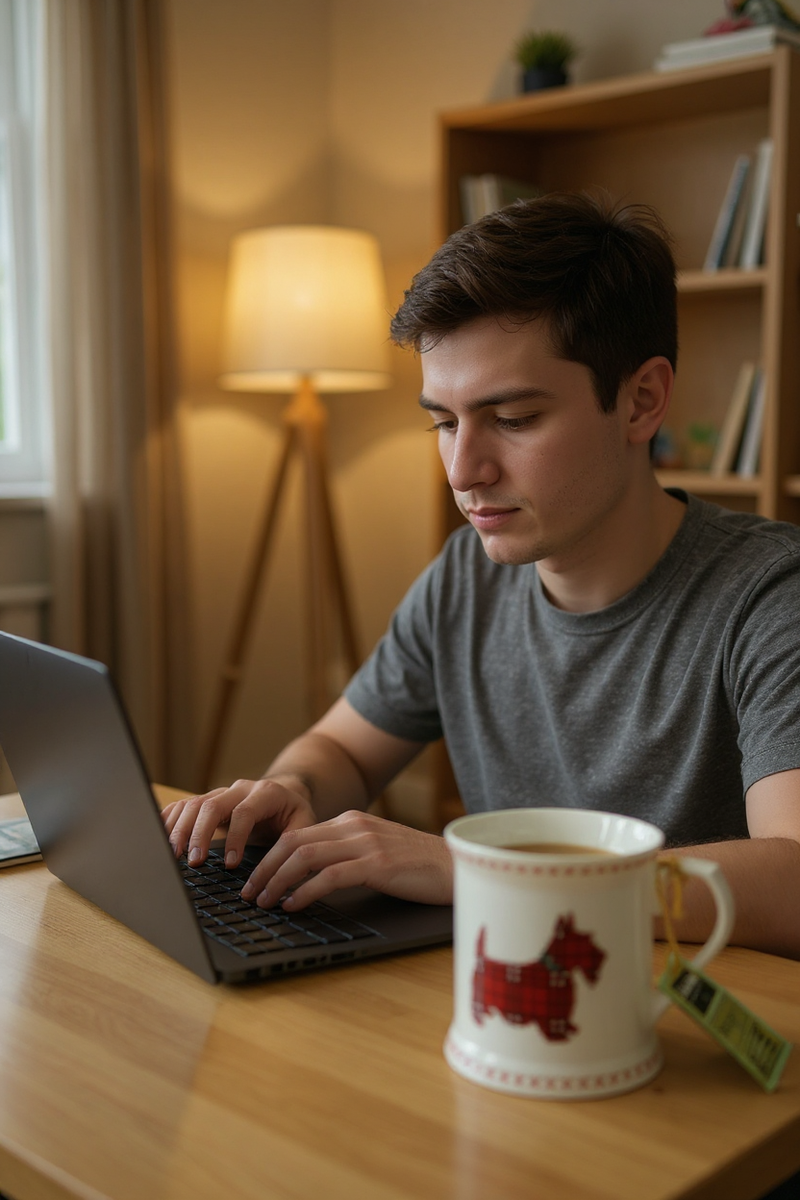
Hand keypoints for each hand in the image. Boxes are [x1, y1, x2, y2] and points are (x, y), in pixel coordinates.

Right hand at [161, 776, 316, 866]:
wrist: (285, 794)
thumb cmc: (294, 815)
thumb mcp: (304, 825)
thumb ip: (294, 842)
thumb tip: (280, 871)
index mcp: (266, 793)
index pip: (244, 812)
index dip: (235, 837)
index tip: (230, 864)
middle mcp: (240, 789)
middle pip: (212, 805)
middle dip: (200, 834)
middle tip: (194, 862)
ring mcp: (221, 793)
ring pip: (193, 804)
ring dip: (180, 829)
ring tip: (173, 855)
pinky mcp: (207, 800)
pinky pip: (183, 805)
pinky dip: (169, 819)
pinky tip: (159, 836)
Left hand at [239, 810, 453, 909]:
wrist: (459, 865)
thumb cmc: (419, 866)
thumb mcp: (377, 851)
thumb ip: (348, 854)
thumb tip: (311, 876)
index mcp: (351, 822)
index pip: (297, 834)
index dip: (269, 857)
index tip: (254, 878)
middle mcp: (355, 826)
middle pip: (293, 842)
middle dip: (264, 868)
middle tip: (249, 892)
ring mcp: (366, 843)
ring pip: (305, 856)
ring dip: (277, 880)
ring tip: (264, 901)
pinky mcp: (377, 863)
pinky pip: (329, 876)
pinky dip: (305, 891)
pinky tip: (293, 905)